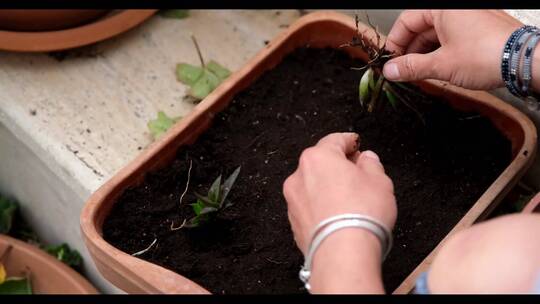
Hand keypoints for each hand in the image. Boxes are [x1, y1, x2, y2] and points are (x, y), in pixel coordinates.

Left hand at [283, 132, 396, 254]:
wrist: (342, 252)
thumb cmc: (359, 215)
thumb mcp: (379, 181)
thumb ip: (372, 164)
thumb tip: (367, 159)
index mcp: (318, 157)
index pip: (334, 140)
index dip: (349, 141)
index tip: (356, 143)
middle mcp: (299, 176)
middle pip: (321, 163)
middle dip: (339, 166)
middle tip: (358, 173)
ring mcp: (294, 200)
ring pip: (313, 186)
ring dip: (328, 188)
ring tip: (351, 200)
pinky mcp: (294, 222)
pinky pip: (310, 207)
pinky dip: (322, 207)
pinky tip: (338, 216)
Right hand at [383, 10, 522, 89]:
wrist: (524, 61)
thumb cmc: (487, 55)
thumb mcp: (441, 65)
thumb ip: (411, 67)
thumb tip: (390, 71)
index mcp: (442, 8)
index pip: (406, 21)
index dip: (394, 43)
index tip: (388, 62)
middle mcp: (454, 9)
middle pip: (420, 28)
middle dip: (408, 51)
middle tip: (401, 71)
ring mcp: (468, 18)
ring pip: (435, 34)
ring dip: (423, 54)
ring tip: (417, 74)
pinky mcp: (478, 30)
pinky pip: (450, 38)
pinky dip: (439, 53)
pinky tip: (435, 70)